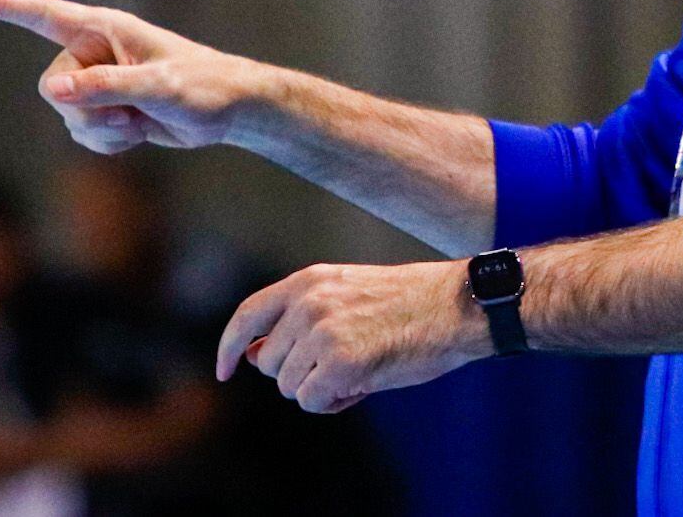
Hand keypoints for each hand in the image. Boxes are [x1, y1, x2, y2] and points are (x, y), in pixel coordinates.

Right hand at [0, 0, 268, 153]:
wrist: (231, 111)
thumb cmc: (204, 87)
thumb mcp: (156, 88)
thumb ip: (104, 87)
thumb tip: (52, 90)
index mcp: (105, 29)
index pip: (43, 15)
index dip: (3, 7)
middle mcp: (96, 52)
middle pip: (51, 87)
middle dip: (85, 110)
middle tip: (131, 112)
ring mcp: (99, 82)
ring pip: (66, 116)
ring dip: (101, 130)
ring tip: (141, 119)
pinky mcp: (107, 108)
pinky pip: (83, 135)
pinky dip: (109, 143)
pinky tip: (140, 132)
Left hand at [215, 261, 488, 413]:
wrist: (457, 306)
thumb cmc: (411, 304)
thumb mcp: (348, 296)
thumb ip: (301, 320)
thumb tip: (255, 358)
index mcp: (309, 280)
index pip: (249, 314)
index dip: (228, 346)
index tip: (224, 370)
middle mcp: (308, 302)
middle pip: (270, 364)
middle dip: (300, 374)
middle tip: (345, 366)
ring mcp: (322, 331)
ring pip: (290, 387)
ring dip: (321, 389)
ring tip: (361, 369)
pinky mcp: (340, 361)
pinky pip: (313, 401)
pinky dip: (335, 402)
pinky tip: (365, 383)